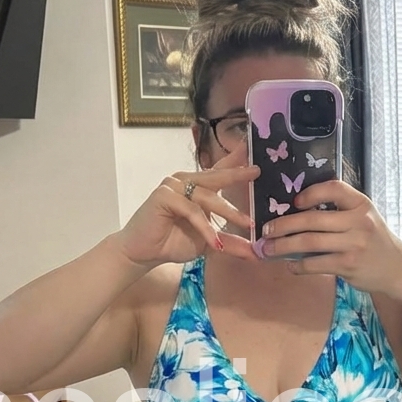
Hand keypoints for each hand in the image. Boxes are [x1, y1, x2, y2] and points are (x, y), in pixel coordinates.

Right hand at [115, 154, 258, 265]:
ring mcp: (174, 185)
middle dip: (238, 174)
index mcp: (198, 186)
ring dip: (228, 212)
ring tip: (247, 224)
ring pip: (207, 196)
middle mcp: (186, 180)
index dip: (236, 160)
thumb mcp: (210, 243)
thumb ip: (231, 243)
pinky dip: (205, 227)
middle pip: (216, 177)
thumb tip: (256, 252)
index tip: (254, 148)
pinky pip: (192, 210)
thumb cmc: (173, 243)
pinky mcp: (164, 196)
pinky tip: (214, 242)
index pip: (220, 170)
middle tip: (257, 171)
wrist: (145, 253)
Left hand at [255, 181, 401, 294]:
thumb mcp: (365, 217)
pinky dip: (299, 266)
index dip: (311, 193)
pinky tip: (291, 266)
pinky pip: (316, 264)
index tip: (295, 202)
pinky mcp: (349, 266)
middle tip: (266, 230)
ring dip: (284, 246)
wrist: (398, 268)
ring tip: (268, 249)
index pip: (334, 189)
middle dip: (284, 225)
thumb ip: (341, 210)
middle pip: (313, 220)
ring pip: (310, 243)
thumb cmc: (375, 240)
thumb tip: (298, 212)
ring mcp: (354, 245)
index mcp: (361, 204)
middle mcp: (359, 222)